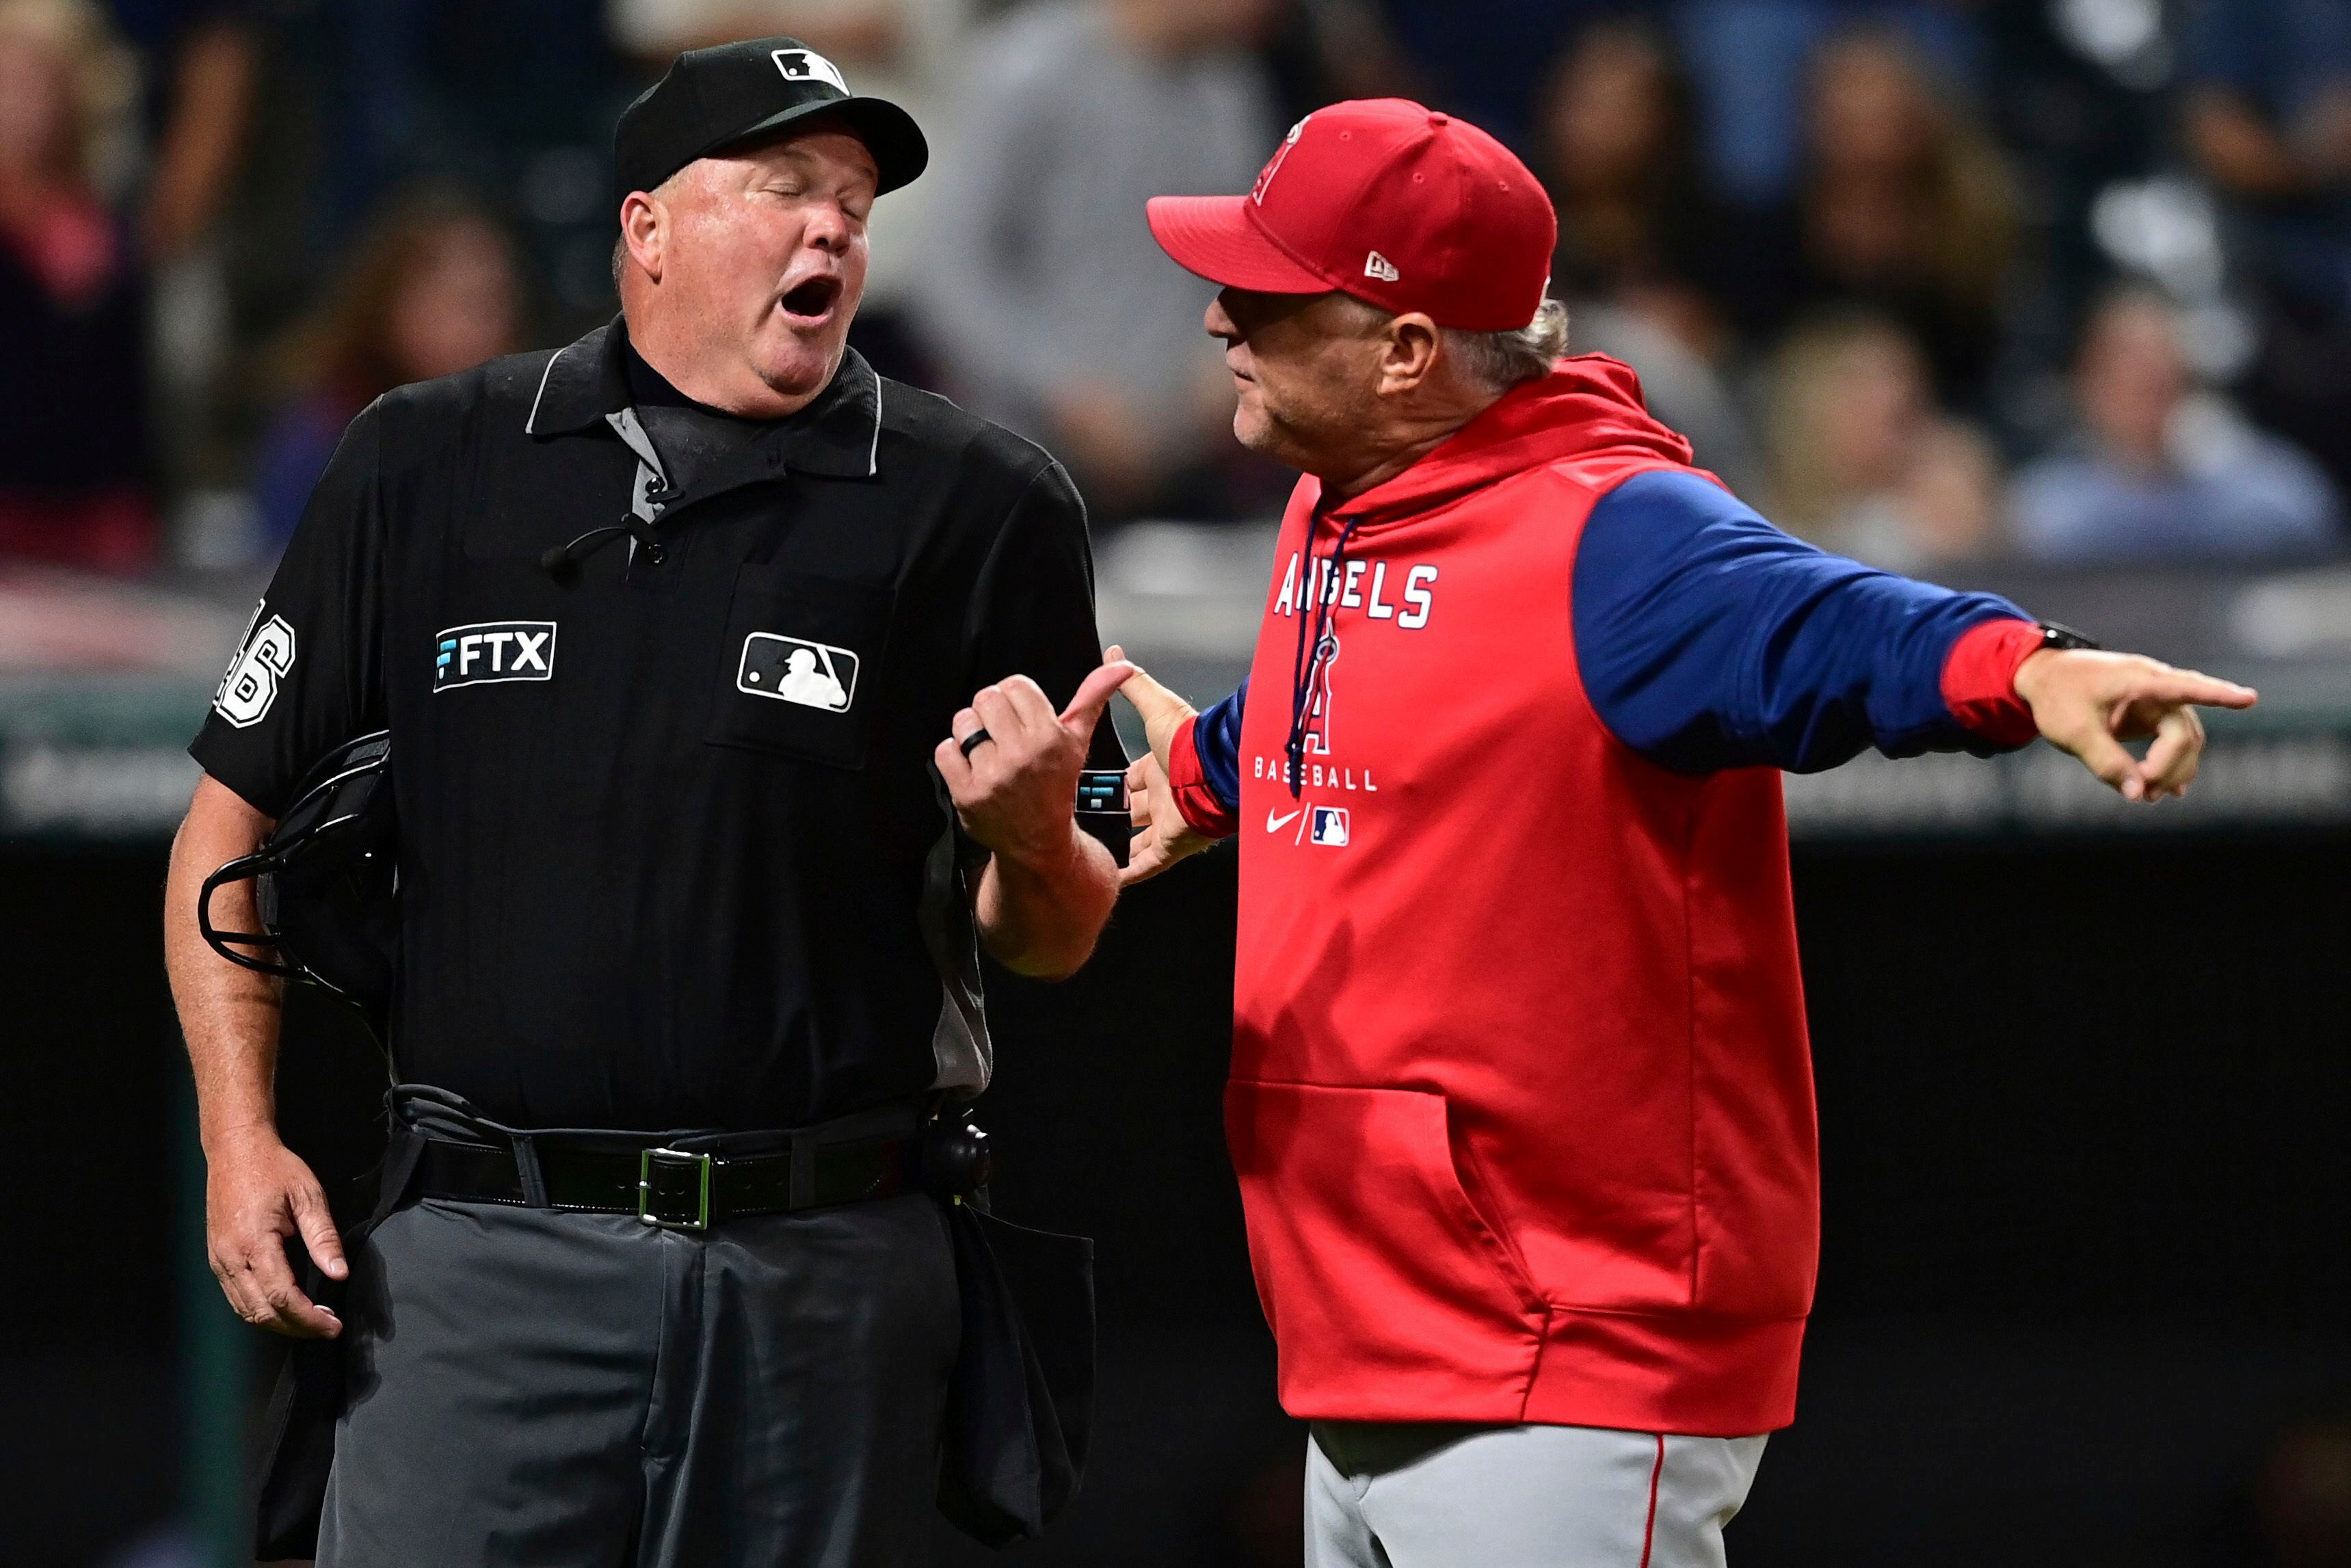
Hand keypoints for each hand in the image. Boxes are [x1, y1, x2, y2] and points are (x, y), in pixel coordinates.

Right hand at [205, 1124, 345, 1337]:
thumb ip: (323, 1238)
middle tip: (327, 1328)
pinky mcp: (217, 1258)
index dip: (309, 1319)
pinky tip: (285, 1308)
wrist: (235, 1149)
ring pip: (246, 1311)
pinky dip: (260, 1311)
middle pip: (262, 1313)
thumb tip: (339, 1274)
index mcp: (253, 1244)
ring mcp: (219, 1261)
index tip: (333, 1326)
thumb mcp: (308, 1196)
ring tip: (311, 1322)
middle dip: (297, 1328)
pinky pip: (236, 1297)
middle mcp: (230, 1258)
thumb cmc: (273, 1168)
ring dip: (278, 1324)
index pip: (282, 1298)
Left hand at [936, 660, 1133, 867]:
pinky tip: (974, 769)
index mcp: (1050, 737)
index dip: (1016, 698)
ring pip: (963, 721)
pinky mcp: (967, 794)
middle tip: (1003, 734)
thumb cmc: (1056, 785)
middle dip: (992, 712)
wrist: (1039, 841)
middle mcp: (1022, 755)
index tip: (1022, 717)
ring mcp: (993, 776)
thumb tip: (1122, 665)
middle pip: (986, 698)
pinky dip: (954, 757)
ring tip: (988, 752)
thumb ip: (1094, 697)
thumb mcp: (1078, 741)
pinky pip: (944, 751)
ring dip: (971, 733)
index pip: (1015, 685)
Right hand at [1108, 647, 1216, 885]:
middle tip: (1087, 821)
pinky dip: (1131, 873)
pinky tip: (1112, 880)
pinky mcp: (1172, 846)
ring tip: (1096, 853)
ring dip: (1122, 845)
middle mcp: (1164, 795)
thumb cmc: (1190, 740)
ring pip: (1140, 838)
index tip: (1095, 787)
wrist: (1217, 770)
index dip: (1118, 782)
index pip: (1133, 777)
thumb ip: (1132, 684)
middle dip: (1117, 814)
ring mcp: (1168, 823)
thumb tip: (1115, 654)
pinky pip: (1148, 865)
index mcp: (1159, 765)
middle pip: (1136, 809)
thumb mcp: (1155, 706)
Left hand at [2013, 648, 2257, 801]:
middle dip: (2171, 767)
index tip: (2250, 699)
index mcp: (2140, 680)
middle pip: (2184, 732)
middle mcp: (2156, 687)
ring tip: (2151, 798)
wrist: (2042, 677)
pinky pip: (2174, 740)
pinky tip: (2170, 790)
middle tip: (2147, 796)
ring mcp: (2157, 700)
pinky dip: (2172, 763)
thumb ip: (2105, 761)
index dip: (2220, 695)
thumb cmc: (2056, 696)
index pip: (2188, 687)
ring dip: (2174, 769)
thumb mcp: (2074, 731)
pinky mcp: (2151, 714)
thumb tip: (2137, 795)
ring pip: (2185, 739)